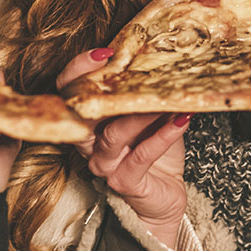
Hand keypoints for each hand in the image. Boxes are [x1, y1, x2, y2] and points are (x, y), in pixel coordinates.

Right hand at [57, 50, 190, 245]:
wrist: (163, 197)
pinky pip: (142, 155)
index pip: (70, 91)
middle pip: (80, 111)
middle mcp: (88, 143)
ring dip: (140, 114)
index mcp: (89, 122)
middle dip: (100, 86)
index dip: (79, 69)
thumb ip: (147, 95)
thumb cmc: (154, 154)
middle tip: (124, 65)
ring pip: (114, 134)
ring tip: (164, 98)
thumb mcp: (150, 117)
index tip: (105, 52)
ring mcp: (104, 164)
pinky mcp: (124, 181)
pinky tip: (181, 120)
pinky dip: (164, 135)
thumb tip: (164, 64)